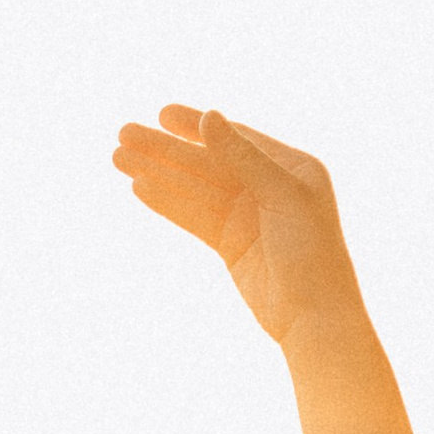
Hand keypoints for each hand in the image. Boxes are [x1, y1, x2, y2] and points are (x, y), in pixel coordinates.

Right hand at [111, 107, 365, 351]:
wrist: (314, 318)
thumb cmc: (311, 254)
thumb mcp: (280, 196)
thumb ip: (242, 156)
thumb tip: (208, 117)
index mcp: (291, 167)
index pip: (234, 139)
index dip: (195, 126)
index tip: (161, 114)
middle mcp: (269, 187)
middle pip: (207, 162)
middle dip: (166, 149)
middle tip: (123, 134)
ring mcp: (248, 217)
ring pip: (195, 189)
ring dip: (158, 173)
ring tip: (119, 159)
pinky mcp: (232, 244)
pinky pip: (194, 216)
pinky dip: (168, 202)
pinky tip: (141, 187)